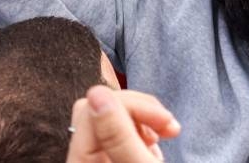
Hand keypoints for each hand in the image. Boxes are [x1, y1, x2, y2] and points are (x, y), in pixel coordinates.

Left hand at [66, 87, 180, 162]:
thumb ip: (118, 134)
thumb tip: (97, 92)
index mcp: (81, 161)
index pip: (93, 107)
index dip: (132, 105)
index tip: (165, 121)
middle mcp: (84, 158)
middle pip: (98, 108)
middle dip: (137, 110)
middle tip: (167, 127)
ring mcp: (97, 156)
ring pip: (111, 116)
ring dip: (143, 122)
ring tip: (164, 139)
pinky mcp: (110, 156)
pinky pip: (120, 132)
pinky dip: (142, 135)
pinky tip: (155, 150)